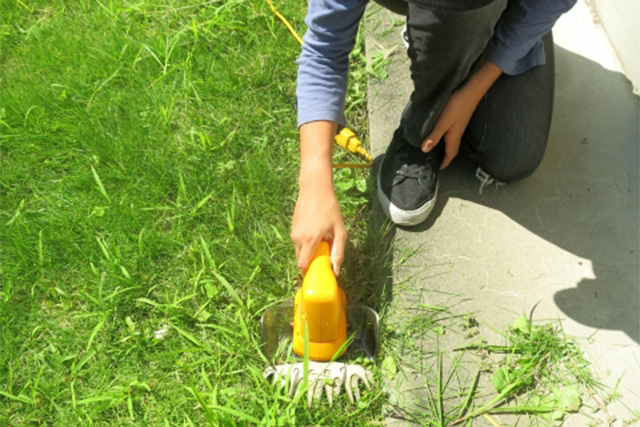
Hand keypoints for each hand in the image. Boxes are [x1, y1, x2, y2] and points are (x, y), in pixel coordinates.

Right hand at [291, 121, 345, 275]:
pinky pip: (298, 243)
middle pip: (300, 260)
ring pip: (299, 251)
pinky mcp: (293, 228)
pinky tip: (316, 233)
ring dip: (309, 252)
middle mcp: (298, 238)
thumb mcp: (339, 230)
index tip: (319, 275)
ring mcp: (293, 232)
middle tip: (324, 258)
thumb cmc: (329, 208)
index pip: (303, 265)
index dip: (310, 273)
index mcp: (310, 240)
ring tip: (322, 241)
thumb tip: (335, 270)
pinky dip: (306, 244)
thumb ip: (338, 252)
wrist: (314, 188)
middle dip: (311, 263)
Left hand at [421, 61, 502, 168]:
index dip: (445, 162)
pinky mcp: (459, 119)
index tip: (439, 169)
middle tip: (437, 161)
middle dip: (446, 157)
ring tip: (437, 150)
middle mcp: (457, 133)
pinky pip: (453, 133)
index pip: (450, 154)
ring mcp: (459, 126)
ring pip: (452, 141)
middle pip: (452, 149)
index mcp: (453, 136)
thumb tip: (425, 150)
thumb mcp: (442, 122)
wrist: (471, 90)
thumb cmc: (456, 105)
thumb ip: (434, 136)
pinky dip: (447, 138)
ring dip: (446, 147)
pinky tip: (442, 133)